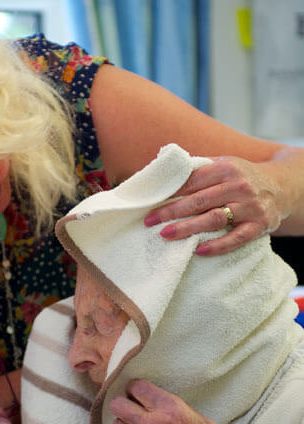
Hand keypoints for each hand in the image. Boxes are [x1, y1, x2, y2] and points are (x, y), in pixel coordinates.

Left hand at [109, 379, 263, 423]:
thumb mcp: (204, 423)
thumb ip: (179, 410)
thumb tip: (163, 404)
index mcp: (171, 410)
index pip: (137, 387)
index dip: (136, 387)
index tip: (139, 391)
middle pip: (118, 404)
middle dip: (123, 402)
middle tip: (132, 405)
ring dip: (125, 423)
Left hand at [144, 156, 285, 255]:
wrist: (282, 186)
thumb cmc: (241, 178)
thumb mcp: (223, 165)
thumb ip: (198, 170)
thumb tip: (163, 177)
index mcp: (225, 168)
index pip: (191, 181)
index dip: (169, 193)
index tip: (149, 203)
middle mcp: (238, 186)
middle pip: (198, 201)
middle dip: (171, 212)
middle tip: (150, 221)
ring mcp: (249, 207)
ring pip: (213, 219)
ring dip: (187, 228)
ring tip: (166, 234)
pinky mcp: (259, 225)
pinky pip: (236, 238)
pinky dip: (217, 246)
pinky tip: (199, 251)